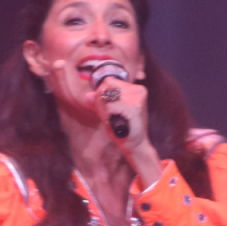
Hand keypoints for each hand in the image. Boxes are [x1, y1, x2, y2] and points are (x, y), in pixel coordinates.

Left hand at [81, 65, 160, 181]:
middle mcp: (138, 90)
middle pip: (107, 85)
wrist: (135, 144)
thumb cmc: (122, 129)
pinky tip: (116, 121)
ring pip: (107, 96)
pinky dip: (108, 115)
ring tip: (114, 119)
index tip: (106, 107)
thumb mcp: (109, 113)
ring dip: (105, 110)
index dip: (101, 93)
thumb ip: (99, 103)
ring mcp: (137, 98)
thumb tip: (88, 96)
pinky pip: (111, 106)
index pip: (108, 80)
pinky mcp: (135, 108)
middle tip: (110, 115)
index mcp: (135, 89)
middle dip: (102, 101)